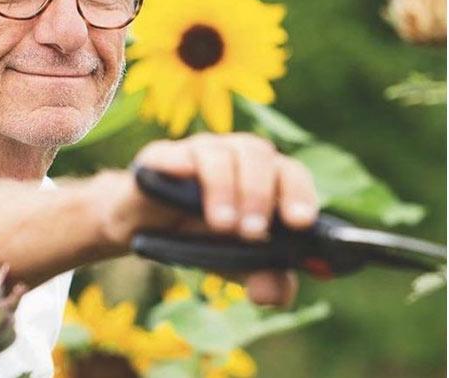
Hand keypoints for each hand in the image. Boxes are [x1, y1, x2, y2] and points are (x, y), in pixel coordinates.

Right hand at [96, 133, 318, 306]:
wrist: (147, 231)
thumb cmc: (205, 239)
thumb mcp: (238, 265)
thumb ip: (264, 280)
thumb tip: (277, 296)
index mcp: (266, 176)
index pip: (291, 174)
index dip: (300, 194)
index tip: (301, 223)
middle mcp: (237, 156)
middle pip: (258, 154)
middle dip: (259, 194)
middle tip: (253, 233)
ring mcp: (198, 152)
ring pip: (219, 153)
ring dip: (224, 188)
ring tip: (222, 225)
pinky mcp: (159, 157)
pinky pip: (169, 153)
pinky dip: (178, 162)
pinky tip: (181, 174)